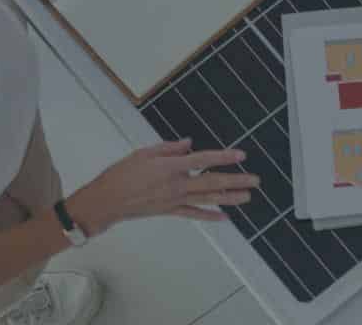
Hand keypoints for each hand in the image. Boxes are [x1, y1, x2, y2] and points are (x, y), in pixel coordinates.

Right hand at [65, 139, 260, 233]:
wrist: (106, 201)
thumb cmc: (120, 175)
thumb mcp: (143, 153)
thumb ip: (169, 148)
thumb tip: (188, 143)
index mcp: (170, 167)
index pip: (203, 160)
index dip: (223, 157)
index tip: (241, 155)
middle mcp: (176, 185)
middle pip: (211, 182)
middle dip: (235, 181)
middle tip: (255, 180)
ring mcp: (174, 200)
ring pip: (207, 199)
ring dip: (229, 198)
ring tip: (247, 196)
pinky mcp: (169, 211)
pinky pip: (193, 214)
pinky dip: (209, 216)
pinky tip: (223, 217)